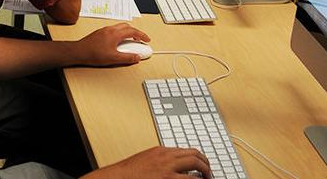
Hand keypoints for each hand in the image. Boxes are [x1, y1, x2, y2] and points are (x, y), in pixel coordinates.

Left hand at [75, 23, 149, 65]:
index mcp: (115, 34)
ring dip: (128, 33)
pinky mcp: (100, 33)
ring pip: (120, 27)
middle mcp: (110, 29)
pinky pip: (114, 30)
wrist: (79, 52)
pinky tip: (118, 43)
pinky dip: (120, 34)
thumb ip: (127, 58)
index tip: (147, 39)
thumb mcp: (113, 59)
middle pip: (127, 27)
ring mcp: (104, 30)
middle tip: (140, 40)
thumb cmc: (93, 54)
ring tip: (130, 42)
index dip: (142, 35)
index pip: (133, 31)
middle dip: (136, 33)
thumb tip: (137, 57)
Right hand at [85, 146, 211, 178]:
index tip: (202, 165)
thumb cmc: (129, 173)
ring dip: (205, 174)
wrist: (117, 178)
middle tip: (209, 174)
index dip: (198, 159)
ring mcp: (168, 171)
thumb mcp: (147, 160)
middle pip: (195, 156)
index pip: (187, 151)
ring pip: (195, 167)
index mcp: (162, 152)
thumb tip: (176, 166)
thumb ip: (162, 160)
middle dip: (206, 165)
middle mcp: (167, 158)